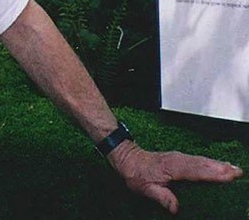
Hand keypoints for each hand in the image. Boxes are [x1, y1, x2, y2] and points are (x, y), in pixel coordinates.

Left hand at [108, 140, 242, 213]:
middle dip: (221, 168)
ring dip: (218, 165)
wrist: (127, 157)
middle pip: (202, 164)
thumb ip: (161, 197)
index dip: (211, 173)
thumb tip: (175, 207)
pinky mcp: (180, 159)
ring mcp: (179, 158)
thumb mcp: (145, 188)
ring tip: (234, 169)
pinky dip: (210, 163)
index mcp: (171, 167)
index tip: (227, 175)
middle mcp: (177, 159)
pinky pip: (198, 161)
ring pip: (202, 161)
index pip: (195, 170)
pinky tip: (219, 167)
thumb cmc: (136, 173)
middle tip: (238, 172)